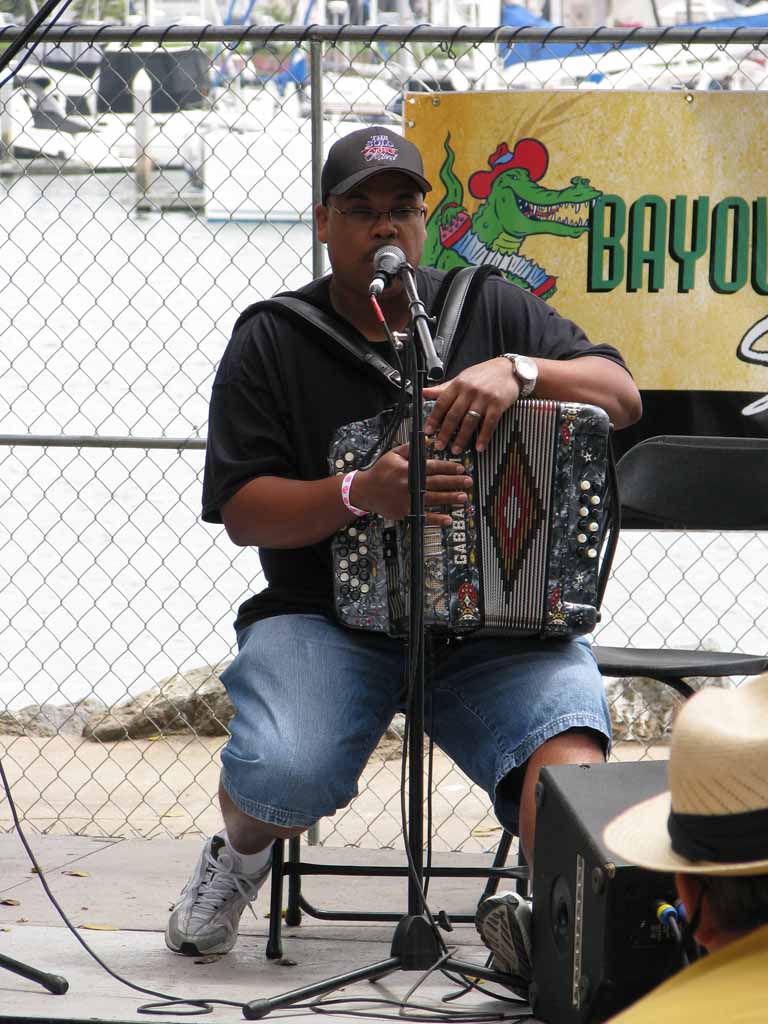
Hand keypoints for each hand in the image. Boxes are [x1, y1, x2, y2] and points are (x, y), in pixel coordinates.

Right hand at [351, 444, 471, 526]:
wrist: (364, 491)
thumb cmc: (379, 472)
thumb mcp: (392, 455)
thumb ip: (410, 448)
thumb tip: (427, 440)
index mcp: (409, 469)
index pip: (433, 466)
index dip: (449, 467)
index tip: (461, 467)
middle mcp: (410, 484)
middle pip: (438, 482)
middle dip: (455, 482)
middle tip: (468, 482)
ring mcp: (408, 499)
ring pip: (434, 499)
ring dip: (450, 498)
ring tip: (463, 497)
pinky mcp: (406, 512)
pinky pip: (424, 516)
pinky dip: (436, 519)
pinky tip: (447, 519)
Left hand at [422, 357, 519, 453]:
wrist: (509, 369)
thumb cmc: (484, 373)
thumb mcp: (462, 377)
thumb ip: (443, 387)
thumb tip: (424, 392)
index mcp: (458, 384)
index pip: (442, 403)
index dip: (433, 418)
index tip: (428, 430)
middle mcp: (469, 391)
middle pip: (454, 415)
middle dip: (445, 432)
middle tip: (440, 445)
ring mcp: (484, 398)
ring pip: (469, 421)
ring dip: (462, 438)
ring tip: (456, 449)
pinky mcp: (498, 404)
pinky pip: (489, 424)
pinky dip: (483, 437)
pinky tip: (479, 447)